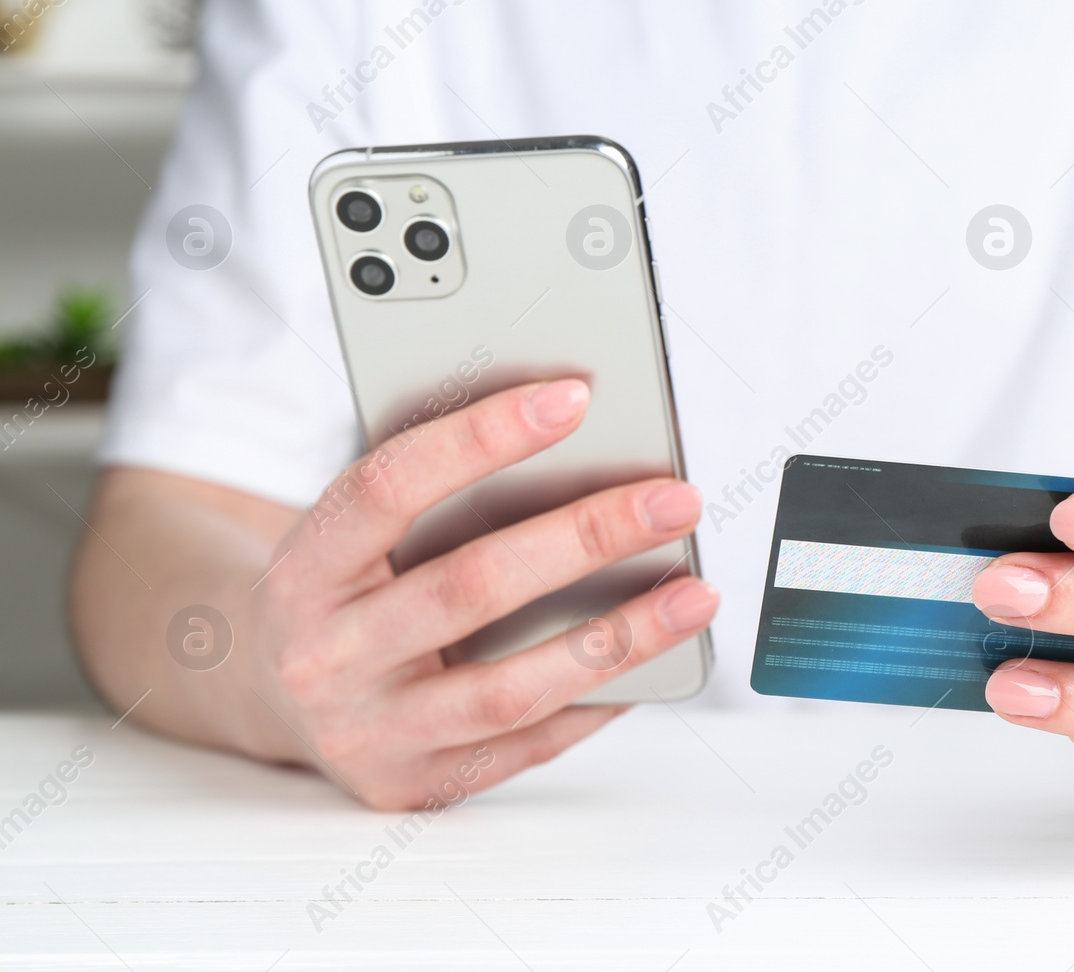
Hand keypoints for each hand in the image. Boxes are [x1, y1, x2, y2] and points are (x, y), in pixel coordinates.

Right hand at [246, 378, 717, 808]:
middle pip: (471, 588)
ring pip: (509, 687)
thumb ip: (428, 492)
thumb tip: (568, 429)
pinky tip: (654, 659)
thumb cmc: (343, 588)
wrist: (271, 696)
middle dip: (587, 536)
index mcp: (304, 568)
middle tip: (674, 500)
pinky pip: (525, 744)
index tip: (572, 398)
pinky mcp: (414, 784)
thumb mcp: (353, 532)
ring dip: (618, 637)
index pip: (391, 487)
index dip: (482, 437)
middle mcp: (325, 656)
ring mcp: (368, 731)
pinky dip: (596, 699)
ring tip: (694, 592)